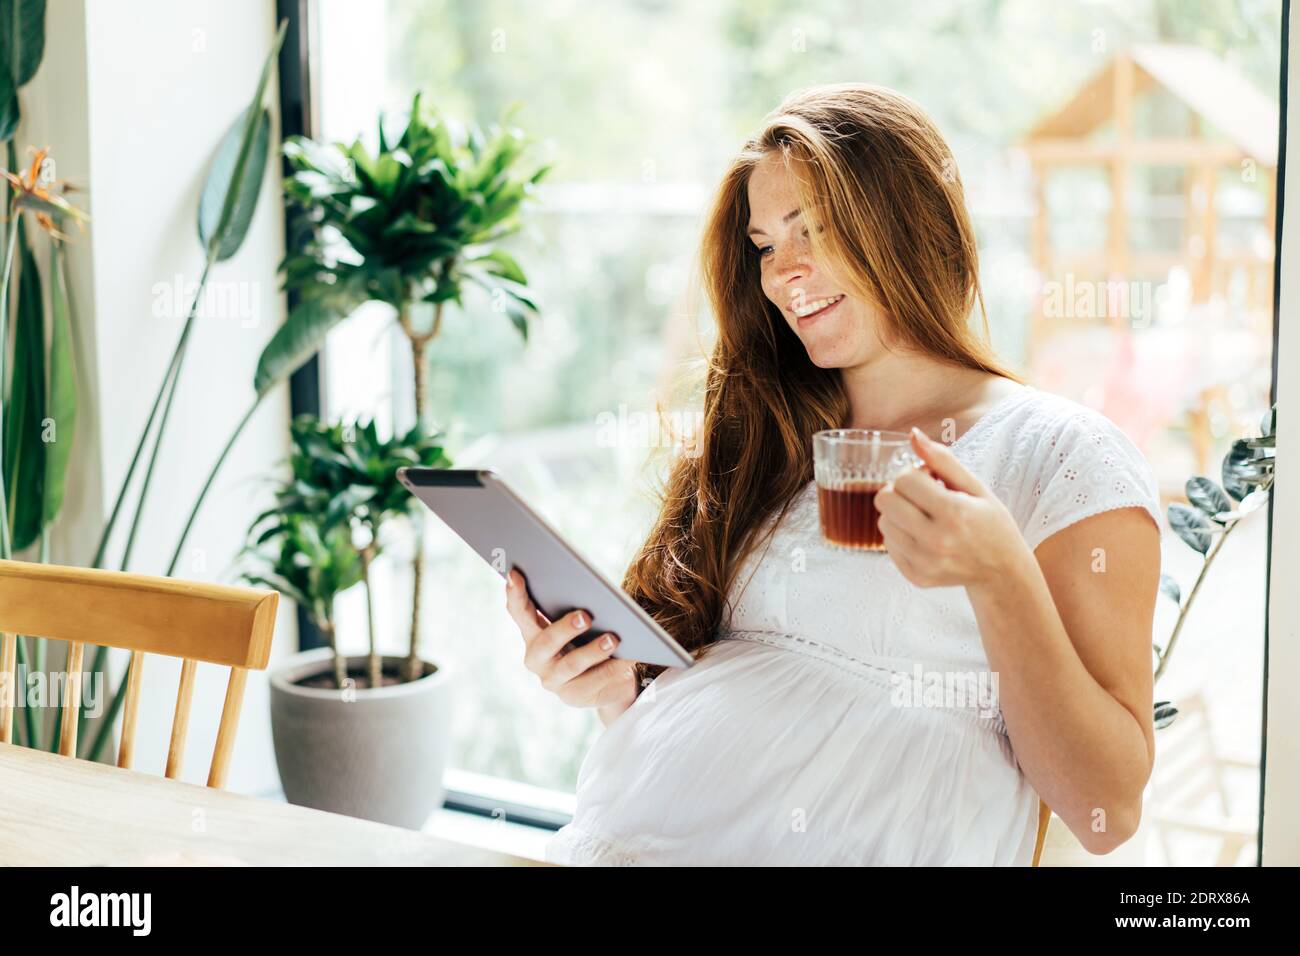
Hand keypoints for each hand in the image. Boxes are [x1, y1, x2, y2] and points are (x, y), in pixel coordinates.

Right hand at [503, 567, 638, 719]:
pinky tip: (630, 656)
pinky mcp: (574, 697)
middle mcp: (537, 658)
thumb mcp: (581, 621)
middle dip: (565, 628)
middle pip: (546, 642)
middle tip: (585, 616)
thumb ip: (576, 607)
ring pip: (572, 664)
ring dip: (593, 650)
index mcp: (533, 632)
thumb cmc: (591, 638)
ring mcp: (553, 680)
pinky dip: (614, 667)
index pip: (519, 611)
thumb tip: (592, 592)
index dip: (515, 593)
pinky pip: (595, 681)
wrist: (608, 680)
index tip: (515, 573)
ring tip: (614, 639)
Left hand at [874, 426, 1025, 588]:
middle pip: (884, 500)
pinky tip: (923, 536)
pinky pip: (888, 545)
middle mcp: (936, 541)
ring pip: (883, 522)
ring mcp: (924, 562)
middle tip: (922, 497)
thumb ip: (943, 460)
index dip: (914, 473)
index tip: (931, 480)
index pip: (904, 479)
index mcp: (954, 513)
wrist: (1002, 572)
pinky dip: (901, 536)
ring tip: (924, 517)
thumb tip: (913, 435)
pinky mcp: (916, 576)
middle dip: (900, 492)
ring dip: (899, 514)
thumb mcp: (975, 487)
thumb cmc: (991, 524)